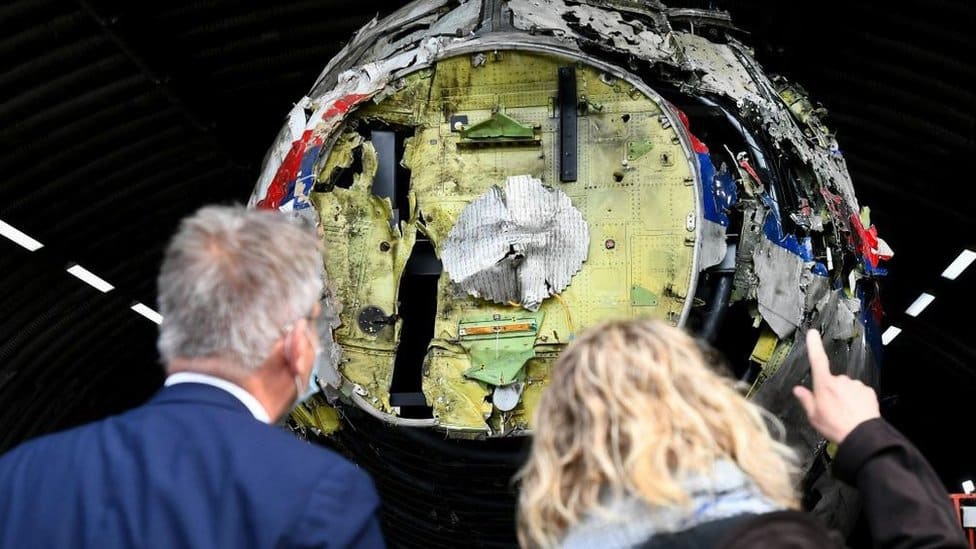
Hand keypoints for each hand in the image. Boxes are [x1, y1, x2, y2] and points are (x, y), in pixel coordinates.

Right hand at [792, 329, 879, 443]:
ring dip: (846, 396)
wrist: (861, 435)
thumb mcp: (814, 416)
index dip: (814, 345)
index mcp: (824, 384)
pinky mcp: (867, 391)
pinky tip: (856, 412)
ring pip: (847, 387)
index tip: (813, 333)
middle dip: (832, 391)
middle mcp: (840, 381)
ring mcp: (855, 385)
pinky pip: (859, 392)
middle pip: (833, 381)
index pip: (817, 360)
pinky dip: (857, 400)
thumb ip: (806, 400)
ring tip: (845, 413)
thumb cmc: (836, 426)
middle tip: (832, 408)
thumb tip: (798, 390)